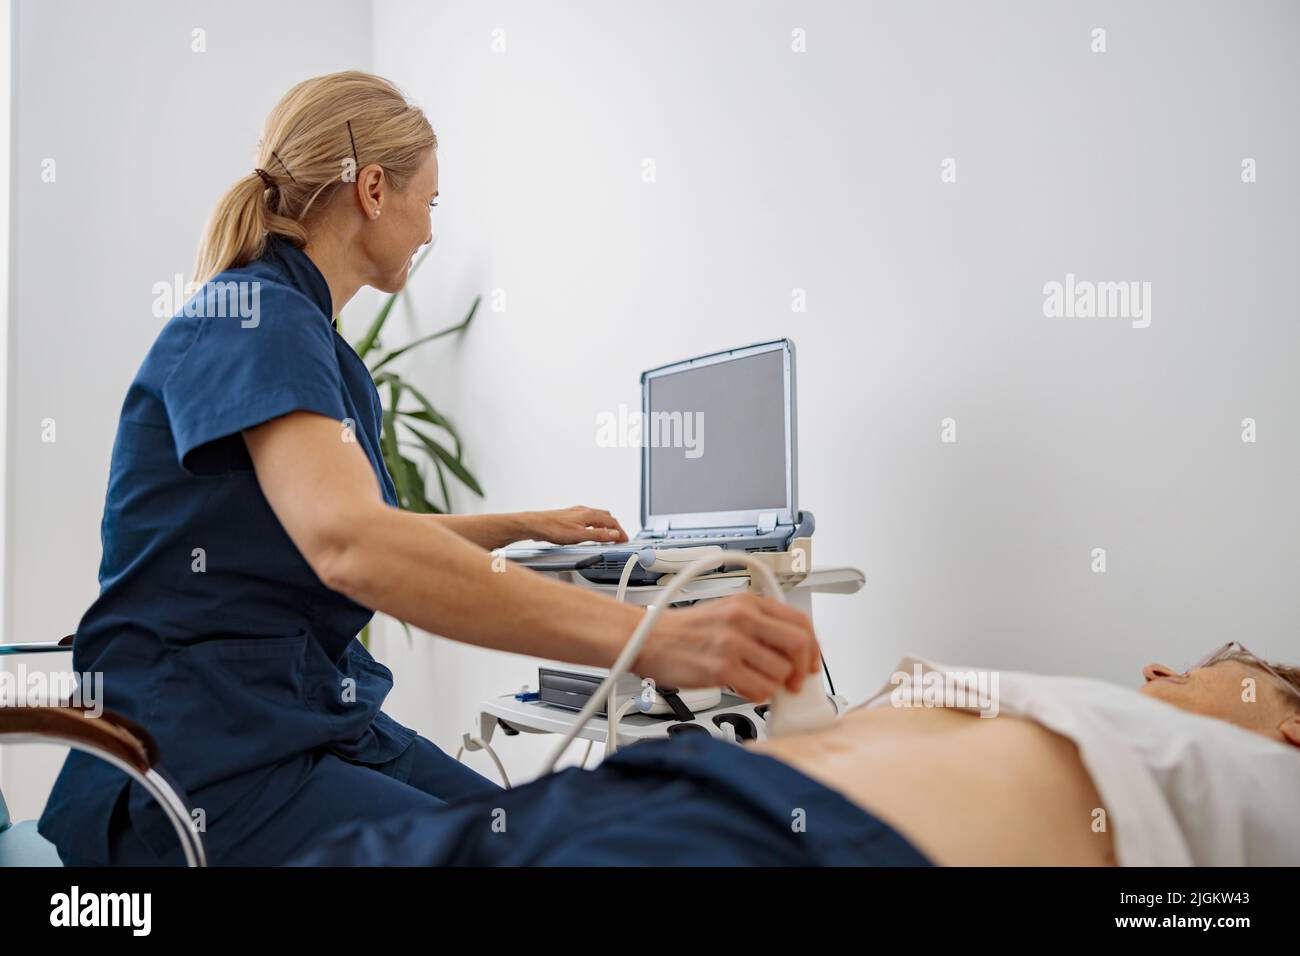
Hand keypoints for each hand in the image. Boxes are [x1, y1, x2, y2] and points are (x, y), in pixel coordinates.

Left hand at [528, 506, 627, 545]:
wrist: (534, 525)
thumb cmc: (553, 528)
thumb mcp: (579, 536)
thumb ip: (599, 535)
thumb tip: (614, 534)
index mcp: (589, 514)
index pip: (611, 521)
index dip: (620, 531)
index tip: (625, 539)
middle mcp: (583, 511)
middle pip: (606, 517)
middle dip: (614, 527)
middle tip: (619, 538)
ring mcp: (576, 513)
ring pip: (596, 518)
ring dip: (605, 526)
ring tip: (608, 536)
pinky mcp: (569, 517)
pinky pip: (587, 520)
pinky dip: (595, 526)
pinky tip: (589, 532)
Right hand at [632, 593, 820, 702]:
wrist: (648, 639)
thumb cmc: (685, 631)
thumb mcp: (727, 612)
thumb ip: (759, 625)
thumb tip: (792, 651)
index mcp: (748, 602)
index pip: (800, 622)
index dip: (813, 648)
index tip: (811, 663)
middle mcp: (743, 618)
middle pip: (799, 645)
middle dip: (803, 670)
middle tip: (795, 681)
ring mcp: (732, 643)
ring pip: (781, 672)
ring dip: (774, 685)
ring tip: (756, 682)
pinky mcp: (722, 668)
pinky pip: (761, 689)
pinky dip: (758, 695)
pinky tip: (744, 688)